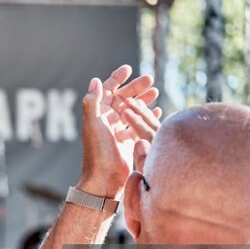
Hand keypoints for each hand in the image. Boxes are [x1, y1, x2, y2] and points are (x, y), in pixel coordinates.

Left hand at [77, 65, 158, 197]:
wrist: (103, 179)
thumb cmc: (97, 152)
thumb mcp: (94, 125)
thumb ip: (93, 103)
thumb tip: (96, 80)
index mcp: (98, 114)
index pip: (107, 90)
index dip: (117, 78)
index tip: (129, 69)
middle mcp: (106, 121)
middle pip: (122, 98)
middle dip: (135, 88)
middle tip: (151, 80)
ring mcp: (117, 131)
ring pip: (131, 111)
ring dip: (142, 100)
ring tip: (156, 92)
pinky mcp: (126, 142)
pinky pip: (137, 125)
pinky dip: (146, 117)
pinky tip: (156, 110)